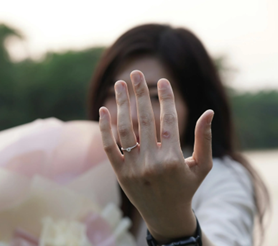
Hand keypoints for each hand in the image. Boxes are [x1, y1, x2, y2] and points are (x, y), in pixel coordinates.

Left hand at [99, 70, 213, 242]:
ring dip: (122, 105)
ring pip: (125, 130)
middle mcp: (152, 162)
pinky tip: (103, 111)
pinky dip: (105, 129)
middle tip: (136, 74)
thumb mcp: (202, 166)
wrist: (165, 215)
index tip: (163, 81)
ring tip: (119, 84)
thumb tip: (208, 112)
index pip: (169, 120)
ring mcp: (134, 168)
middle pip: (145, 120)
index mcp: (174, 159)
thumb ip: (205, 139)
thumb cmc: (186, 188)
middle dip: (141, 94)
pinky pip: (109, 148)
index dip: (166, 98)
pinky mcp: (120, 173)